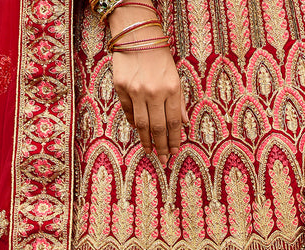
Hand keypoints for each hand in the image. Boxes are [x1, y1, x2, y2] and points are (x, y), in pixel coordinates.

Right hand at [108, 5, 188, 166]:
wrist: (136, 36)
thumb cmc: (158, 56)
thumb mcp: (174, 76)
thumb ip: (178, 101)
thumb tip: (183, 123)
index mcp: (171, 88)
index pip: (173, 122)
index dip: (173, 140)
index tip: (173, 152)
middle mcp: (154, 92)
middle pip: (158, 127)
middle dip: (161, 146)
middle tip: (163, 159)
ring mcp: (136, 91)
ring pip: (142, 125)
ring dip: (146, 141)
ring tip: (149, 151)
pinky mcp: (121, 89)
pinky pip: (128, 112)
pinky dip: (133, 123)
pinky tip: (139, 131)